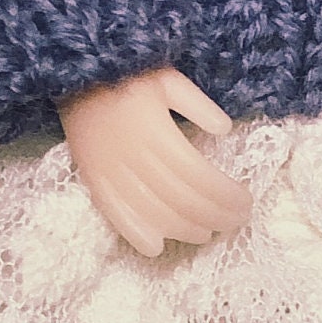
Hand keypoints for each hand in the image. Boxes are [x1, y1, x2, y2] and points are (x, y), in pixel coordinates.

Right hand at [58, 67, 254, 257]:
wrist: (75, 75)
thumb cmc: (128, 75)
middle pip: (180, 200)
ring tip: (207, 232)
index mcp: (155, 131)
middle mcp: (133, 157)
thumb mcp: (168, 77)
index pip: (198, 176)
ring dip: (184, 229)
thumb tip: (225, 129)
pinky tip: (156, 248)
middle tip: (235, 222)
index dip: (225, 196)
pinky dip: (136, 235)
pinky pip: (115, 215)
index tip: (246, 202)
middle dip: (214, 216)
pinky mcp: (92, 180)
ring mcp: (110, 172)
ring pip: (153, 213)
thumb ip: (197, 103)